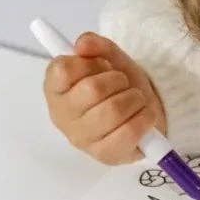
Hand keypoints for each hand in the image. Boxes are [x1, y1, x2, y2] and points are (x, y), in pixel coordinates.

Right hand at [43, 32, 167, 164]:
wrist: (142, 111)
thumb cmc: (118, 85)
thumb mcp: (108, 57)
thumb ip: (95, 45)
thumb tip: (83, 44)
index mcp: (55, 89)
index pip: (62, 70)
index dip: (88, 62)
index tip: (99, 65)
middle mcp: (62, 115)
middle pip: (92, 89)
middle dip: (117, 80)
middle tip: (123, 83)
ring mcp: (82, 139)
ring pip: (112, 110)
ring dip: (134, 98)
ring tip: (135, 99)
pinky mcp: (104, 155)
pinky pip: (128, 132)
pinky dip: (144, 118)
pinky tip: (144, 115)